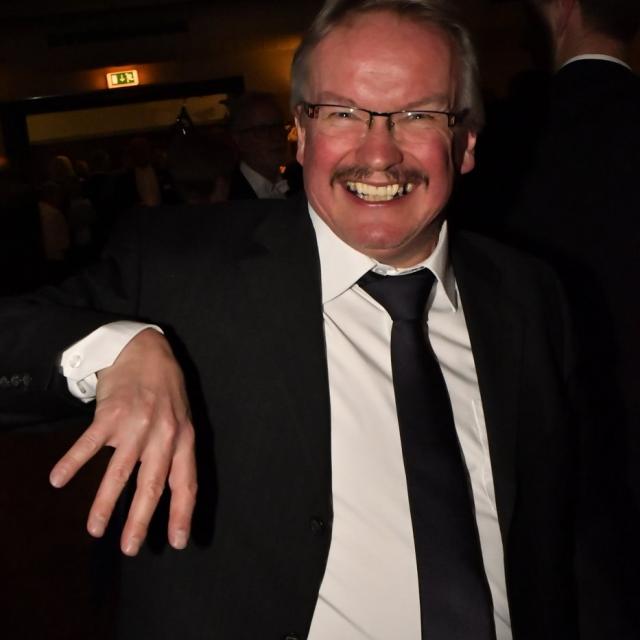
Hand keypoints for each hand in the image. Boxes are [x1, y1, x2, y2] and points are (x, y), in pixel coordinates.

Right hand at [49, 329, 196, 555]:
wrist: (145, 350)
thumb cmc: (166, 390)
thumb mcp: (183, 418)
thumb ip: (177, 451)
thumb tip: (171, 490)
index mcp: (184, 439)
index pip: (186, 483)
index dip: (181, 513)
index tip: (177, 541)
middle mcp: (163, 435)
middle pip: (151, 486)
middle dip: (139, 521)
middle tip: (129, 549)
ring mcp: (135, 425)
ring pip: (119, 473)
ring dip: (104, 504)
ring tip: (94, 530)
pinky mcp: (110, 414)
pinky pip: (89, 444)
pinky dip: (72, 463)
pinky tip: (58, 480)